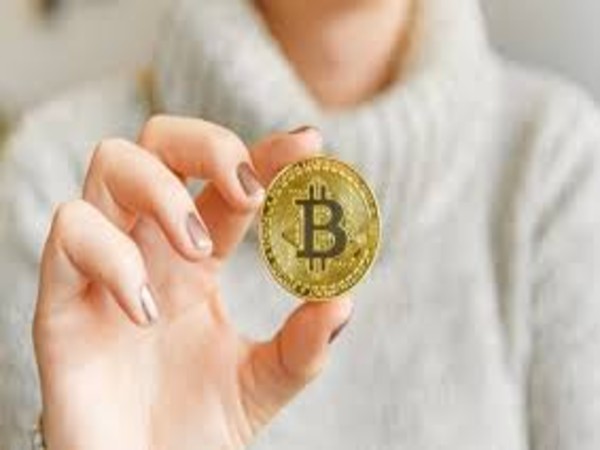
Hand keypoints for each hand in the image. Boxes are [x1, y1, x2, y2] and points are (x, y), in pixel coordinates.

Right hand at [33, 117, 352, 449]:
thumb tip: (343, 302)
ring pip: (111, 164)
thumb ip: (303, 346)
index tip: (309, 143)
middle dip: (206, 144)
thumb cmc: (195, 429)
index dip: (265, 152)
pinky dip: (113, 256)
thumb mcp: (263, 384)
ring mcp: (103, 265)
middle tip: (249, 190)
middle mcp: (149, 245)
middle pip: (160, 141)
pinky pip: (70, 234)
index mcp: (197, 256)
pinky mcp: (60, 299)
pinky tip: (147, 311)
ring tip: (197, 250)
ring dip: (162, 192)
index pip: (227, 180)